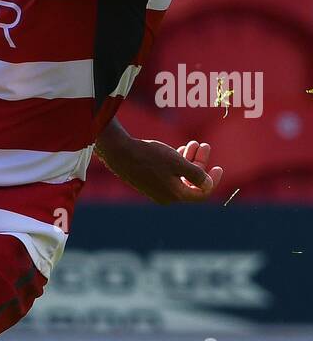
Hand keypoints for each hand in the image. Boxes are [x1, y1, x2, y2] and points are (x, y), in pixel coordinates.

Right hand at [100, 136, 223, 204]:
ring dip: (190, 160)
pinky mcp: (150, 183)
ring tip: (193, 144)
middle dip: (200, 164)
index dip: (213, 181)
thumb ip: (196, 175)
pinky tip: (180, 149)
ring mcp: (158, 190)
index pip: (202, 193)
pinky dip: (178, 163)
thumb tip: (208, 184)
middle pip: (192, 183)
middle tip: (204, 146)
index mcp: (175, 195)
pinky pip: (170, 175)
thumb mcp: (177, 162)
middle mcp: (167, 196)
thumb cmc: (150, 157)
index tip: (218, 167)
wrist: (121, 154)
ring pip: (181, 177)